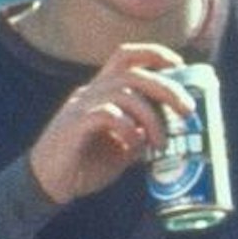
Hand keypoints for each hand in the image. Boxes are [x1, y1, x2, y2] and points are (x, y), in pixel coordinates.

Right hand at [26, 45, 192, 206]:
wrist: (49, 184)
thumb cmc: (85, 164)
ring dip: (151, 117)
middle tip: (188, 110)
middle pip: (133, 73)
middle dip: (166, 87)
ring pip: (123, 93)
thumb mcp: (122, 149)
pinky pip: (106, 114)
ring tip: (161, 143)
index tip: (180, 65)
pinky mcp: (74, 125)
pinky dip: (127, 127)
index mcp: (102, 92)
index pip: (126, 56)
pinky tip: (134, 144)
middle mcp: (91, 92)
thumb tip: (168, 132)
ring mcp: (81, 107)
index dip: (154, 54)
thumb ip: (141, 136)